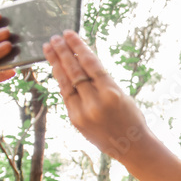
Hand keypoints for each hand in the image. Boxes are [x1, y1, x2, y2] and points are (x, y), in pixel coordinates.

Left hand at [43, 30, 150, 159]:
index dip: (78, 47)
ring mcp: (83, 113)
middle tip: (54, 38)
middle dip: (63, 52)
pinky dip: (61, 81)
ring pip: (65, 83)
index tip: (69, 33)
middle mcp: (95, 103)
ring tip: (48, 49)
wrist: (132, 146)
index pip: (90, 63)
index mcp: (111, 93)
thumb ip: (102, 79)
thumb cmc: (130, 117)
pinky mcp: (75, 121)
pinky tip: (56, 69)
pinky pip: (66, 96)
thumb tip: (82, 59)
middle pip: (74, 71)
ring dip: (56, 64)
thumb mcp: (121, 94)